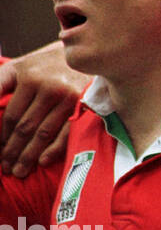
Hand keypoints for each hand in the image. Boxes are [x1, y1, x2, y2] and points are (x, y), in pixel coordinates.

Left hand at [0, 42, 89, 176]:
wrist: (79, 57)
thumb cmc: (41, 66)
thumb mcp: (16, 70)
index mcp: (30, 79)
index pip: (11, 116)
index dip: (2, 137)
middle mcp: (50, 88)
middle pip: (26, 127)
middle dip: (13, 151)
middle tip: (6, 169)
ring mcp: (69, 98)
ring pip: (44, 133)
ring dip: (30, 155)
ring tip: (20, 171)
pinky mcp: (84, 106)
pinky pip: (67, 132)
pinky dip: (54, 149)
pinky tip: (42, 162)